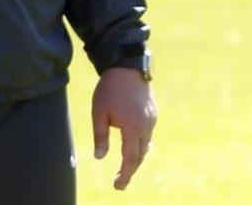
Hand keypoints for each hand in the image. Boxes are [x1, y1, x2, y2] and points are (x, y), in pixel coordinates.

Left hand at [91, 67, 156, 189]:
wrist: (127, 66)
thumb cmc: (109, 89)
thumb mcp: (99, 113)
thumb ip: (100, 136)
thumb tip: (100, 157)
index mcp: (132, 127)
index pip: (130, 158)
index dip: (125, 174)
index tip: (118, 186)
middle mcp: (145, 125)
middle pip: (140, 155)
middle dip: (131, 169)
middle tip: (120, 181)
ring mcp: (151, 119)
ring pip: (145, 145)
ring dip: (136, 157)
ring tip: (126, 166)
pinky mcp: (153, 113)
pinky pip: (148, 134)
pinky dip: (140, 144)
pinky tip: (133, 146)